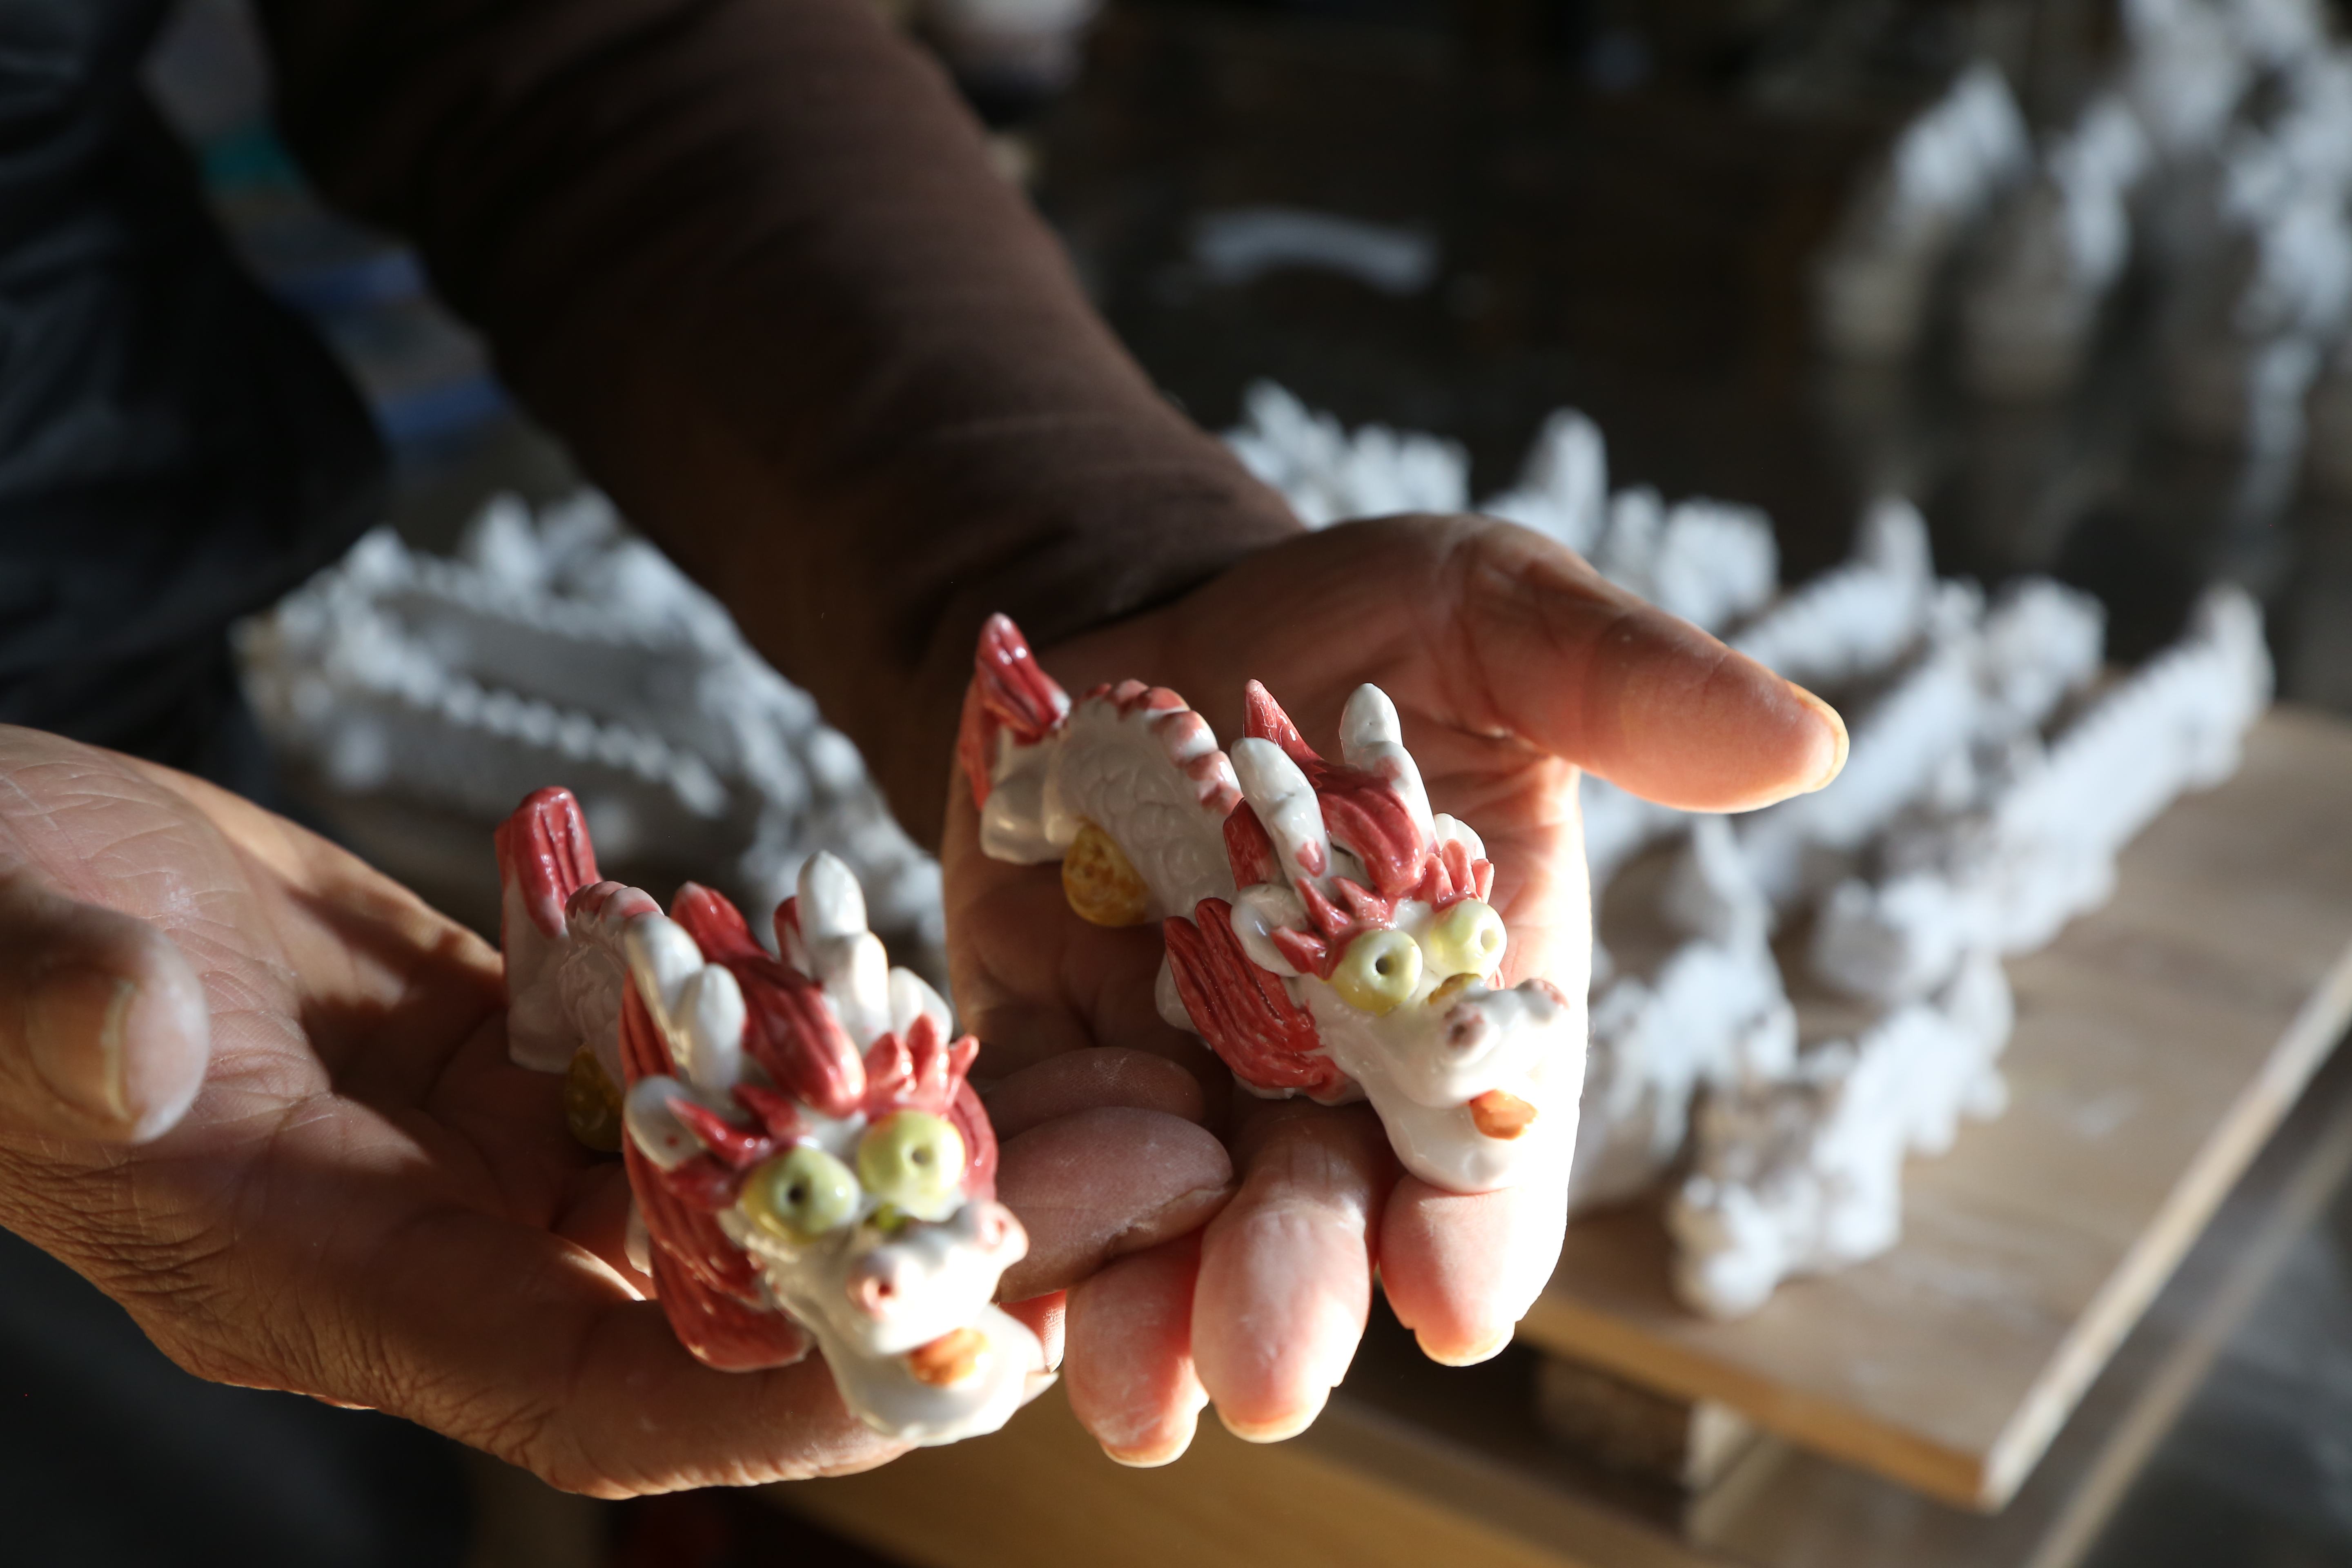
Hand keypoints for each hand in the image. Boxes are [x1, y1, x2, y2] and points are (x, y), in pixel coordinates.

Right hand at [0, 727, 1216, 1492]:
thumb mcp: (3, 970)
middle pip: (726, 1290)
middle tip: (1134, 1183)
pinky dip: (793, 1033)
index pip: (601, 1393)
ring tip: (1096, 1089)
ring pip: (740, 1177)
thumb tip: (142, 1038)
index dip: (783, 1401)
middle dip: (927, 1252)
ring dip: (908, 1141)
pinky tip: (913, 989)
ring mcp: (486, 1146)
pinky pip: (684, 1066)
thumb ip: (73, 1026)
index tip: (981, 1366)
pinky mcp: (506, 1051)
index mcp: (339, 1278)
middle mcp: (446, 1240)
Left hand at [944, 516, 1843, 1463]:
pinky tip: (1016, 1257)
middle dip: (1298, 1298)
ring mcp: (1181, 1084)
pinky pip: (1035, 1165)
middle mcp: (1324, 1082)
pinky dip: (1030, 1211)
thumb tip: (1804, 741)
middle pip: (1324, 1227)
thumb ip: (1623, 684)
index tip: (1452, 1294)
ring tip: (1134, 1383)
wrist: (1146, 613)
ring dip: (1151, 1317)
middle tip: (1269, 1366)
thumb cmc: (1353, 629)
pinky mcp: (1046, 1061)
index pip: (1485, 1155)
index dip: (1476, 1231)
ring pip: (1174, 1242)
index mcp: (1455, 1010)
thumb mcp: (1488, 617)